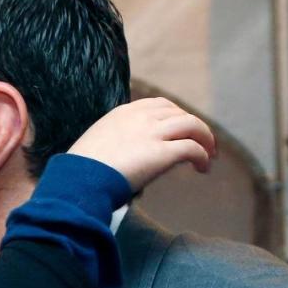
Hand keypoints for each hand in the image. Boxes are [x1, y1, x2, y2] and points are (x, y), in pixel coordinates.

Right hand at [67, 97, 216, 191]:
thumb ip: (114, 143)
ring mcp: (152, 133)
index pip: (158, 106)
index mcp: (122, 113)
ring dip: (205, 139)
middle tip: (201, 143)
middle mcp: (140, 118)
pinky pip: (192, 148)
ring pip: (192, 125)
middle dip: (193, 126)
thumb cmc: (81, 172)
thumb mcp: (96, 145)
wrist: (78, 181)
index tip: (179, 131)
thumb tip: (123, 159)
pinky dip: (202, 156)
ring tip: (209, 155)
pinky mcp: (162, 153)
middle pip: (178, 112)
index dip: (174, 117)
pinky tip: (202, 168)